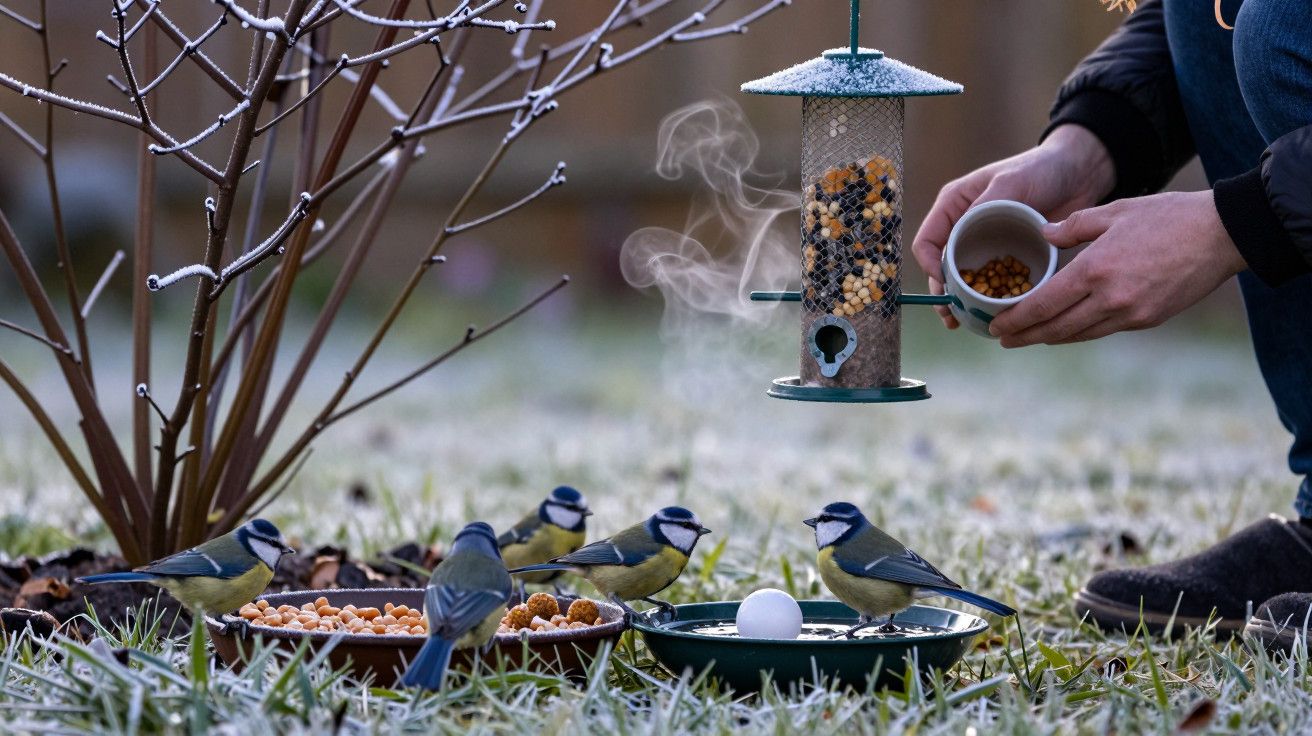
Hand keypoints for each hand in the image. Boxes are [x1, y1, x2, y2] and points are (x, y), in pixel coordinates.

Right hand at [912, 125, 1114, 327]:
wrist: (1079, 174)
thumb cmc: (1041, 168)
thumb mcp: (1010, 182)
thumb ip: (985, 205)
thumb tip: (962, 233)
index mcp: (955, 206)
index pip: (928, 240)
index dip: (930, 266)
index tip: (945, 284)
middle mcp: (964, 228)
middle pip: (942, 267)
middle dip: (943, 293)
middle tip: (950, 315)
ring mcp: (985, 245)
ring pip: (965, 279)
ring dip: (963, 302)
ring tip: (964, 323)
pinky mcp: (1007, 257)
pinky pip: (993, 282)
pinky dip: (991, 299)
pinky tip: (995, 315)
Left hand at [988, 191, 1247, 346]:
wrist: (1222, 235)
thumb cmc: (1166, 217)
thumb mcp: (1114, 212)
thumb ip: (1073, 226)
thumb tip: (1043, 235)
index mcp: (1094, 270)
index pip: (1043, 305)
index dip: (1016, 320)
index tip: (996, 326)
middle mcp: (1109, 299)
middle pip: (1055, 328)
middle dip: (1025, 337)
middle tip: (1003, 340)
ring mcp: (1130, 314)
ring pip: (1078, 334)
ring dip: (1050, 338)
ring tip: (1028, 338)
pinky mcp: (1147, 320)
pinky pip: (1103, 330)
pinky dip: (1079, 332)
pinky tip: (1066, 329)